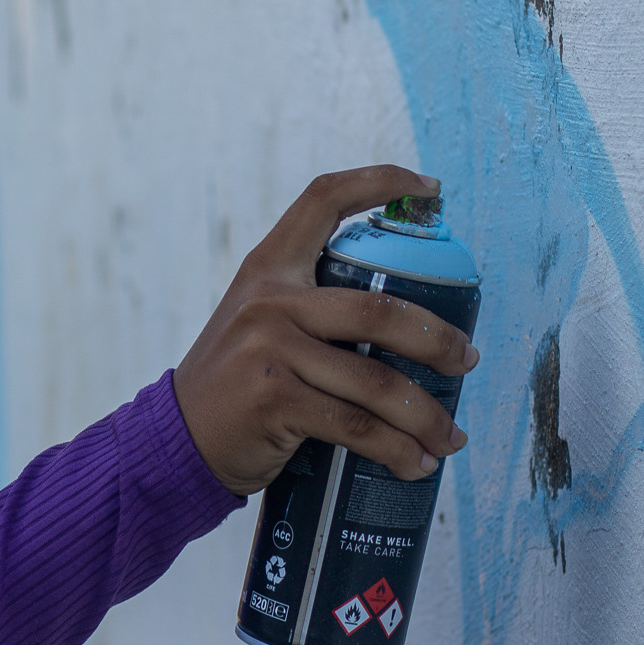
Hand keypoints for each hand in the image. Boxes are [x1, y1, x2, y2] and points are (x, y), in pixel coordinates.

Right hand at [173, 166, 479, 494]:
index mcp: (268, 267)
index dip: (380, 182)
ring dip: (426, 415)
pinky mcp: (274, 398)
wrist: (177, 441)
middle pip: (379, 309)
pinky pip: (356, 425)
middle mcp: (269, 299)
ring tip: (448, 437)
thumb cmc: (236, 384)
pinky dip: (396, 450)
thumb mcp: (259, 324)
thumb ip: (312, 309)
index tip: (429, 187)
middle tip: (467, 361)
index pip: (324, 200)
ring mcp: (271, 348)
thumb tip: (408, 326)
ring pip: (376, 381)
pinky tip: (413, 462)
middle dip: (438, 341)